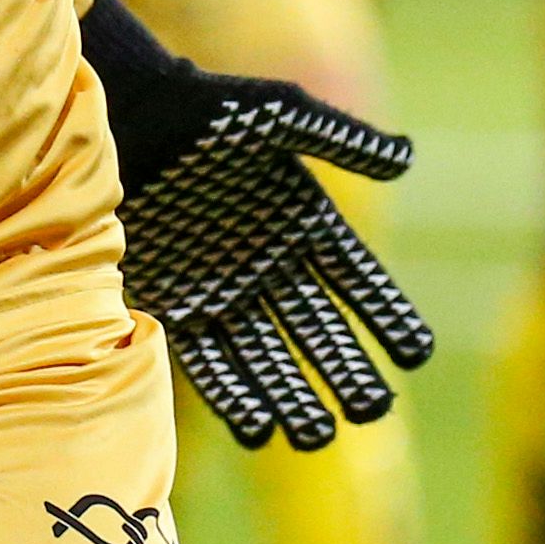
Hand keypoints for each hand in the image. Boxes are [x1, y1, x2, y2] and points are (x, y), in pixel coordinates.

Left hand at [82, 0, 432, 449]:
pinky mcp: (178, 304)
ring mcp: (225, 289)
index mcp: (304, 222)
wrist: (127, 116)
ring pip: (268, 356)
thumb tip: (408, 158)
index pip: (357, 281)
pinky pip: (211, 359)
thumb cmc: (207, 107)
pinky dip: (232, 394)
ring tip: (315, 436)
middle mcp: (270, 265)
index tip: (417, 355)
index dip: (386, 316)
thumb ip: (340, 139)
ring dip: (291, 397)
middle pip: (318, 331)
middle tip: (372, 410)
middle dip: (346, 371)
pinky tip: (255, 429)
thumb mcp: (278, 115)